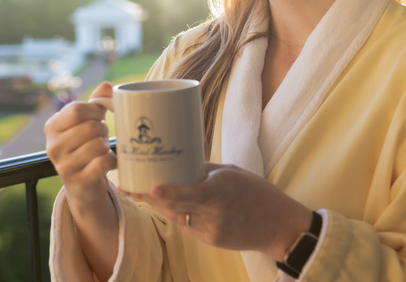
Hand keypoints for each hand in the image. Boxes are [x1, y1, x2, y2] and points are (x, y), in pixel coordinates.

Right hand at [45, 83, 119, 279]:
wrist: (82, 186)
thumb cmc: (84, 148)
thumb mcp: (84, 124)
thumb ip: (95, 103)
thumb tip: (107, 85)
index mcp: (52, 127)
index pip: (77, 109)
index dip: (95, 110)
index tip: (100, 116)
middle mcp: (53, 146)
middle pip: (90, 127)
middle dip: (103, 129)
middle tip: (103, 135)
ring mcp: (64, 165)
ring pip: (97, 145)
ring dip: (106, 146)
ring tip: (102, 149)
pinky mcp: (78, 181)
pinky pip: (103, 162)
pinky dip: (112, 160)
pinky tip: (109, 161)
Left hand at [117, 162, 312, 260]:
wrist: (279, 227)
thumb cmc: (258, 193)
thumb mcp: (233, 172)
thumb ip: (205, 171)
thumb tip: (180, 165)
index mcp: (223, 190)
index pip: (193, 194)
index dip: (169, 193)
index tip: (150, 187)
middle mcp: (216, 212)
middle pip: (176, 206)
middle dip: (149, 196)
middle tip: (127, 184)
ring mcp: (212, 229)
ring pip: (177, 216)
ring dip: (157, 204)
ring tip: (136, 191)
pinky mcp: (211, 241)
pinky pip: (186, 225)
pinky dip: (174, 213)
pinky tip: (161, 203)